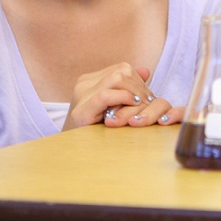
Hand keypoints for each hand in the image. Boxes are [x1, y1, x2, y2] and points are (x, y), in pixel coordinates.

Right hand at [63, 63, 178, 129]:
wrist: (71, 151)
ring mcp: (81, 96)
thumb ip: (127, 88)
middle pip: (122, 72)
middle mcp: (84, 84)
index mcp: (90, 80)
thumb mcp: (114, 106)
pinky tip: (132, 106)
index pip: (122, 69)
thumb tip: (145, 71)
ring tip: (141, 106)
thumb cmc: (96, 130)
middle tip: (148, 103)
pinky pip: (105, 96)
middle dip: (140, 87)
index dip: (139, 81)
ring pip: (117, 78)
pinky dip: (124, 98)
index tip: (147, 97)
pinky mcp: (81, 112)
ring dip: (135, 92)